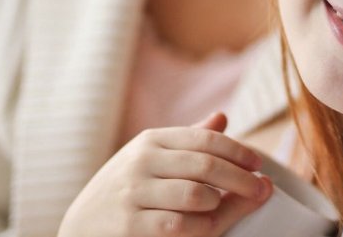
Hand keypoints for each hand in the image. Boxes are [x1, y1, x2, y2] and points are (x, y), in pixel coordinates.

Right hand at [58, 112, 272, 236]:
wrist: (79, 226)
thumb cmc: (126, 190)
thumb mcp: (150, 158)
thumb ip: (186, 141)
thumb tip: (223, 116)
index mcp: (151, 141)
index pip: (205, 139)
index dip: (238, 151)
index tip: (259, 164)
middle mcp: (141, 161)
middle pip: (206, 165)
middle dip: (241, 178)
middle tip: (262, 189)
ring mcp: (134, 193)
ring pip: (196, 195)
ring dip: (221, 204)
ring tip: (227, 208)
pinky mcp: (129, 224)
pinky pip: (178, 225)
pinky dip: (201, 227)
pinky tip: (210, 226)